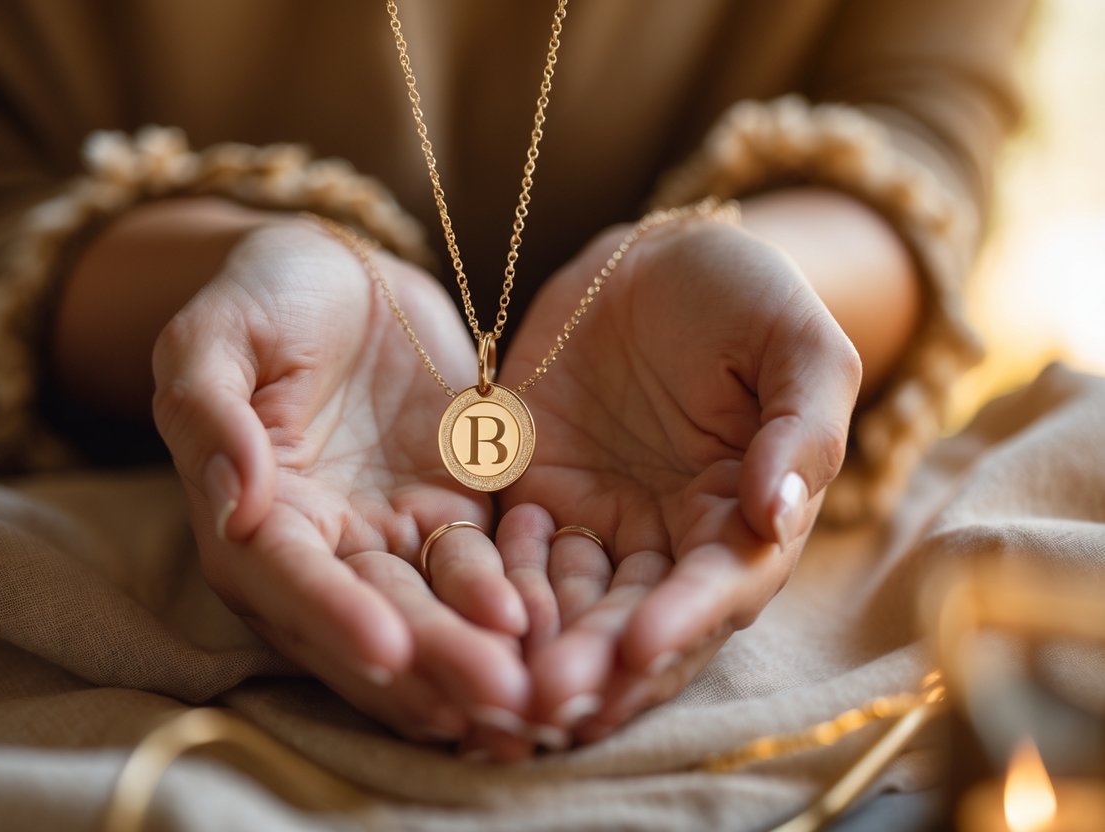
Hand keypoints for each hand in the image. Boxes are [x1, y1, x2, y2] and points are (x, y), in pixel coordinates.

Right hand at [151, 219, 531, 742]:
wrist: (344, 271)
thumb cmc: (265, 296)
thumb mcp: (215, 337)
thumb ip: (210, 412)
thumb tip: (232, 503)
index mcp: (252, 516)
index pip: (285, 581)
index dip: (331, 616)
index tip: (386, 649)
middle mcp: (322, 546)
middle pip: (371, 616)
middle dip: (430, 663)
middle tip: (492, 698)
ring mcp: (391, 536)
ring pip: (434, 609)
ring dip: (479, 653)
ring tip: (534, 690)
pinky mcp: (453, 515)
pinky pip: (484, 567)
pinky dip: (513, 602)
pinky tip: (556, 631)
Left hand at [495, 217, 861, 744]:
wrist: (651, 259)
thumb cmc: (741, 294)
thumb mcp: (793, 341)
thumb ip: (803, 426)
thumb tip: (780, 512)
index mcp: (742, 515)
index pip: (721, 586)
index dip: (685, 621)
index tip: (642, 648)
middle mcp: (668, 538)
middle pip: (635, 617)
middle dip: (597, 661)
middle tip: (549, 699)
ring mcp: (596, 522)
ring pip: (567, 603)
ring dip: (536, 645)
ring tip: (499, 686)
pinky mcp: (531, 496)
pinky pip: (508, 552)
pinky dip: (491, 585)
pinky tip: (466, 612)